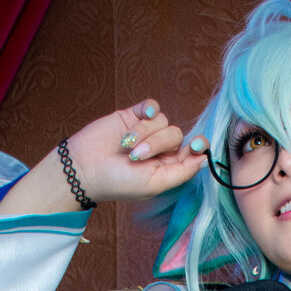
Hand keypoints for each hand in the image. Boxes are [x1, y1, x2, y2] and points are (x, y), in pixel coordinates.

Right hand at [66, 98, 207, 203]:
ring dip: (144, 133)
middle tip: (136, 157)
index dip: (198, 146)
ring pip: (162, 120)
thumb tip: (205, 159)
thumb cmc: (119, 183)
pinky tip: (142, 115)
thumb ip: (182, 172)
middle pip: (176, 134)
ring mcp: (147, 131)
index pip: (193, 152)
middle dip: (157, 144)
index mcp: (168, 167)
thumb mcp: (154, 184)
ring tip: (126, 146)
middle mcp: (160, 149)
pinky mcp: (133, 116)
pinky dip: (148, 110)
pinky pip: (151, 106)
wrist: (86, 168)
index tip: (197, 145)